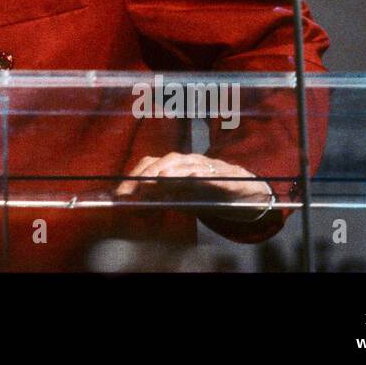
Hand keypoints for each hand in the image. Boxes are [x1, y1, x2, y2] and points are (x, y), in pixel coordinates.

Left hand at [114, 152, 274, 223]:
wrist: (246, 191)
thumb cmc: (210, 193)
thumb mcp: (183, 198)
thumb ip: (164, 198)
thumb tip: (141, 203)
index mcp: (176, 165)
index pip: (150, 165)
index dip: (134, 176)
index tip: (119, 192)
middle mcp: (188, 161)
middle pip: (161, 162)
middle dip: (144, 176)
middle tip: (130, 191)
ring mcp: (205, 165)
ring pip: (181, 164)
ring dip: (166, 172)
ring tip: (154, 182)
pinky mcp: (221, 173)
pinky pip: (205, 172)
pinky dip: (195, 175)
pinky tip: (187, 179)